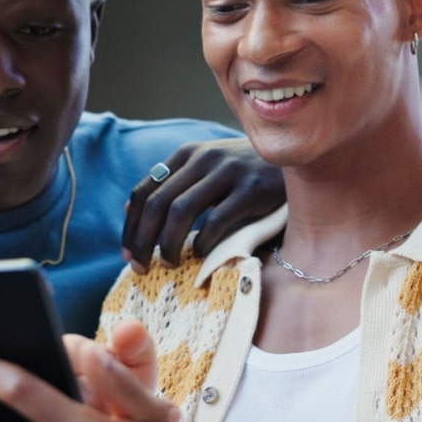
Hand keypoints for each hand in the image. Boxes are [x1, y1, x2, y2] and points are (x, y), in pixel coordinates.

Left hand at [122, 138, 283, 270]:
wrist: (294, 161)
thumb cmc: (244, 172)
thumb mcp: (205, 169)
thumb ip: (171, 184)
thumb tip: (128, 209)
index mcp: (186, 154)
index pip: (143, 192)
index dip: (131, 227)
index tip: (128, 256)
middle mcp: (202, 159)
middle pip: (157, 203)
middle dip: (143, 240)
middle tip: (142, 267)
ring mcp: (227, 172)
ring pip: (181, 211)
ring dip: (168, 243)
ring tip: (169, 264)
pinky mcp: (251, 189)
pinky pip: (217, 219)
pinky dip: (203, 241)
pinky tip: (201, 255)